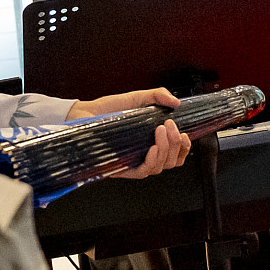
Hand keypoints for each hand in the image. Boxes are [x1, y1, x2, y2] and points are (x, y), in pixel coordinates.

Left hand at [69, 88, 192, 177]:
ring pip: (159, 167)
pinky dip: (152, 161)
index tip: (184, 133)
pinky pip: (142, 172)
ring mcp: (132, 162)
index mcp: (151, 143)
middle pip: (171, 162)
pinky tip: (153, 148)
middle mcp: (144, 155)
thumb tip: (176, 101)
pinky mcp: (119, 168)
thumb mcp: (137, 98)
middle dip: (176, 144)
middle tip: (169, 125)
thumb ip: (158, 96)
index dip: (185, 148)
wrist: (84, 114)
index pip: (176, 155)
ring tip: (160, 130)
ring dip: (166, 150)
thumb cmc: (108, 109)